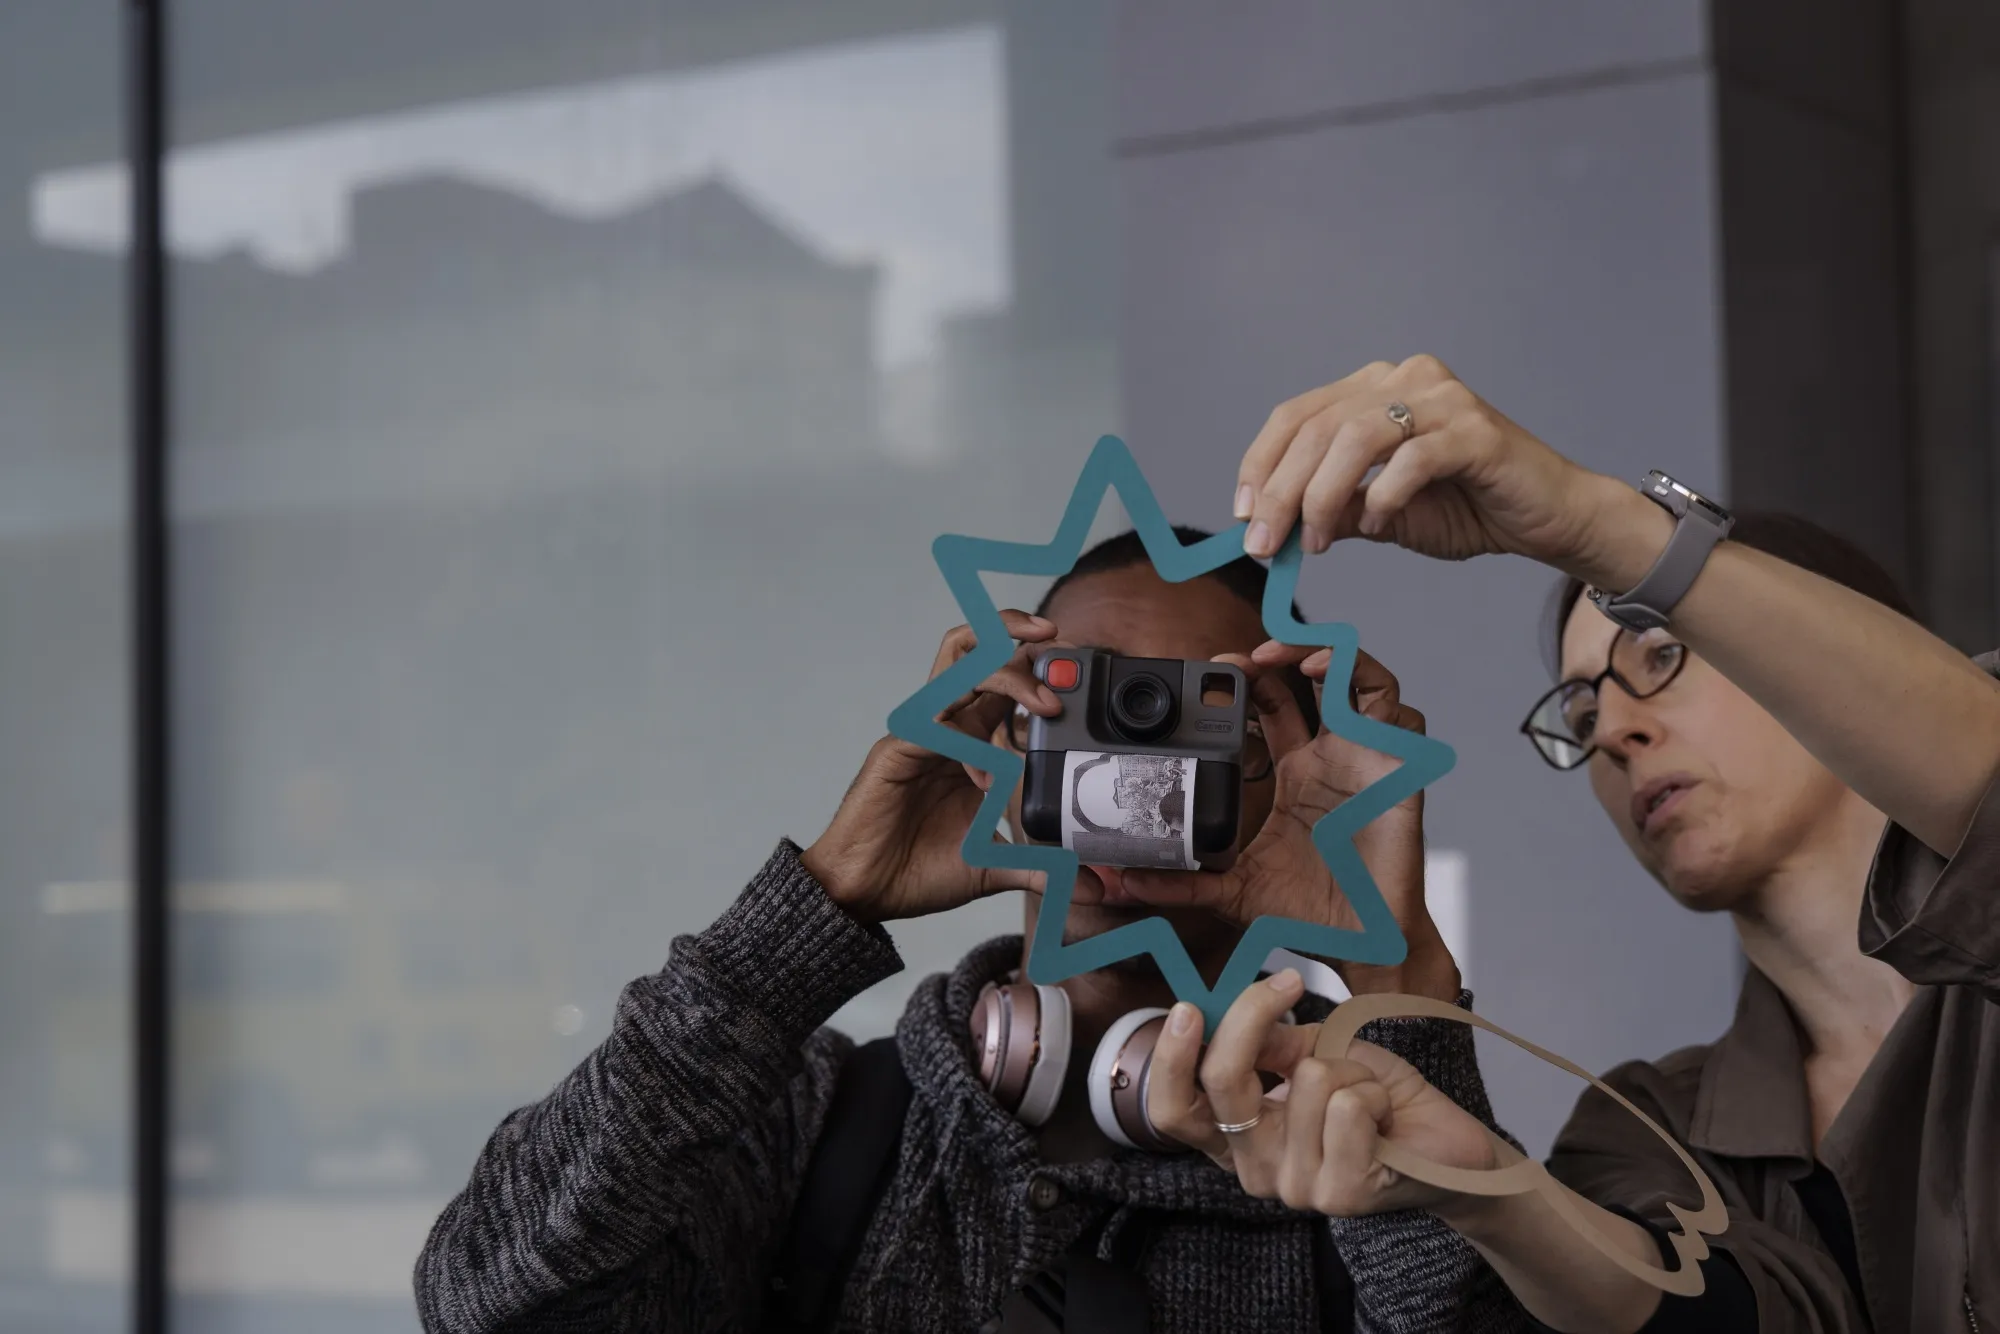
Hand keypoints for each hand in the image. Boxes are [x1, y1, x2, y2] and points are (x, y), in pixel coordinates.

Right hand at [802, 611, 1064, 923]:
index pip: (1002, 679)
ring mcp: (920, 735)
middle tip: (1061, 665)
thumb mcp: (996, 866)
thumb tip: (1094, 888)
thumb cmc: (919, 870)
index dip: (1037, 664)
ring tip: (1043, 702)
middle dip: (1020, 641)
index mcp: (969, 740)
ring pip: (959, 670)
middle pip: (977, 652)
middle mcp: (946, 727)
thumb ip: (1043, 867)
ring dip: (1007, 674)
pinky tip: (984, 779)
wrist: (867, 895)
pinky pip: (938, 728)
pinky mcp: (897, 752)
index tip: (1075, 672)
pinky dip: (969, 745)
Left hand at [1120, 648, 1459, 998]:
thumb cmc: (1311, 916)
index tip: (1216, 673)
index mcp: (1297, 774)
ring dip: (1327, 655)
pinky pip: (1396, 710)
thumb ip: (1180, 883)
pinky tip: (1330, 681)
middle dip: (1281, 653)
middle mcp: (1332, 757)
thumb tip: (1122, 882)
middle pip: (1313, 679)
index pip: (1272, 706)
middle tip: (1242, 659)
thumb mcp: (1231, 891)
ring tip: (1289, 658)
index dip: (1248, 681)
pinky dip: (1367, 682)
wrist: (1361, 945)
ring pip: (1358, 680)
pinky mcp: (1396, 770)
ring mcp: (1366, 759)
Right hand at [1147, 970, 1499, 1214]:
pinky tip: (1384, 1116)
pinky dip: (1374, 1091)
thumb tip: (1233, 1013)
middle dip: (1252, 1018)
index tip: (1190, 1007)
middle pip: (1222, 1082)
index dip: (1171, 1057)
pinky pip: (1347, 1107)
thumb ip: (1273, 1044)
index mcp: (1235, 1137)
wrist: (1441, 1142)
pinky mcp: (1338, 1193)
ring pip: (1305, 1080)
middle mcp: (1253, 1168)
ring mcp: (1294, 1186)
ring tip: (1366, 1090)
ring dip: (1348, 1066)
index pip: (1173, 1110)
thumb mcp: (1317, 1052)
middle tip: (1287, 983)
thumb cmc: (1375, 1096)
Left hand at [1234, 356, 1666, 590]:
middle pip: (1317, 428)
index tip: (1241, 515)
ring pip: (1354, 439)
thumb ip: (1333, 510)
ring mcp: (1443, 399)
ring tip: (1313, 543)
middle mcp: (1407, 379)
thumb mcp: (1381, 514)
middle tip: (1263, 544)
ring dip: (1322, 497)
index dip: (1260, 463)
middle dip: (1280, 491)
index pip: (1297, 415)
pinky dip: (1383, 497)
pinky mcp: (1475, 431)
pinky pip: (1410, 460)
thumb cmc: (1468, 508)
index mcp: (1377, 387)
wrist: (1548, 519)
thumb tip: (1272, 528)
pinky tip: (1377, 525)